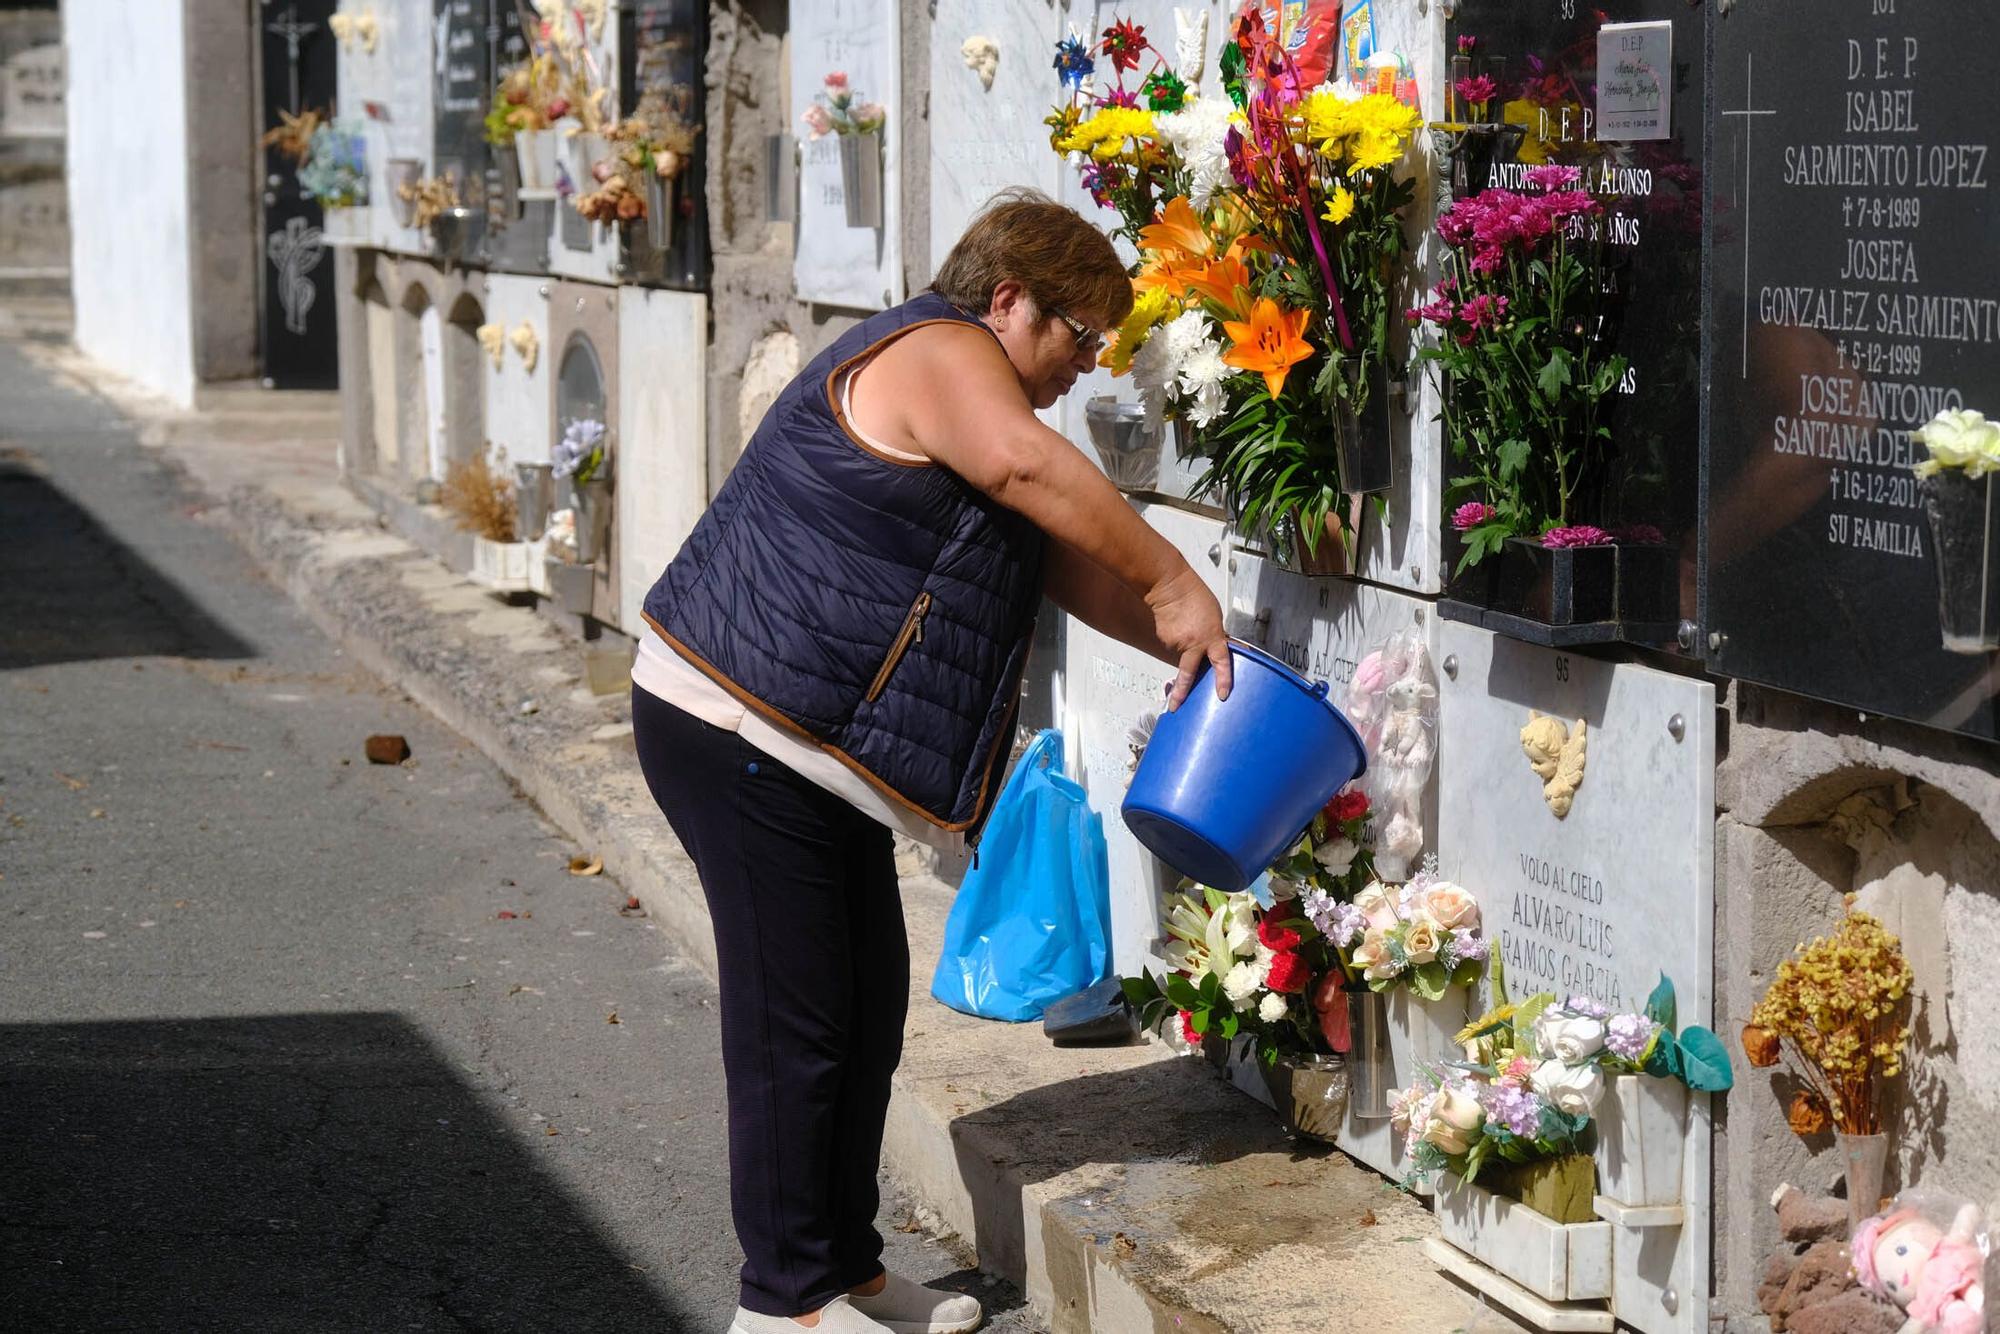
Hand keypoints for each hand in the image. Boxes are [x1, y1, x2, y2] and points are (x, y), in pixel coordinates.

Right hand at [1147, 569, 1230, 710]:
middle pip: (1187, 674)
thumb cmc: (1195, 597)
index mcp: (1211, 637)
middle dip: (1180, 692)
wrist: (1169, 587)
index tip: (1223, 695)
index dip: (1223, 680)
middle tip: (1174, 707)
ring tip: (1186, 625)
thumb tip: (1214, 649)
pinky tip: (1177, 625)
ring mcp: (1176, 643)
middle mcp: (1193, 644)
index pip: (1221, 663)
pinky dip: (1176, 638)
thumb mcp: (1215, 617)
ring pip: (1182, 653)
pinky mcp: (1164, 640)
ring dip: (1185, 645)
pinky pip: (1173, 644)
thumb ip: (1216, 636)